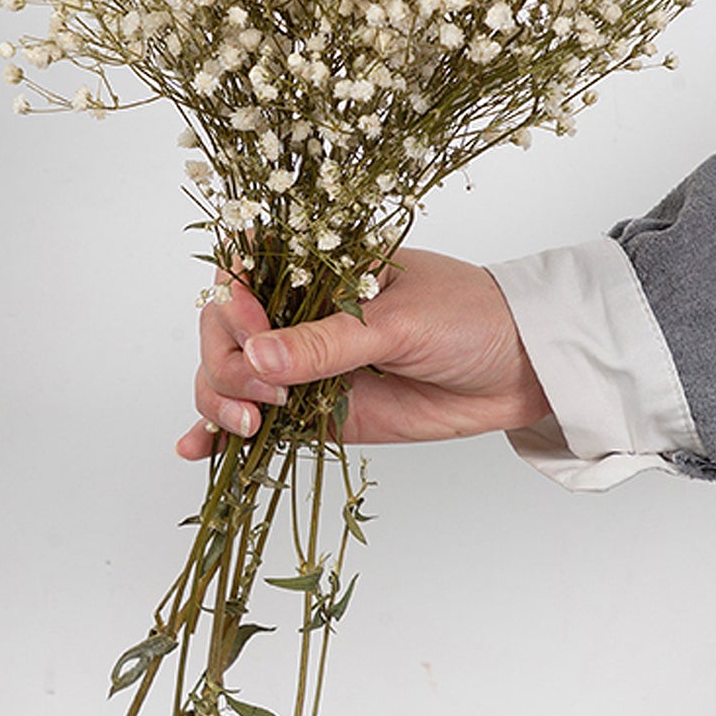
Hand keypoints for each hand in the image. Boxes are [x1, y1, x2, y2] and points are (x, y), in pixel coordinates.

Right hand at [178, 247, 551, 458]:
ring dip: (219, 401)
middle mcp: (300, 311)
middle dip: (226, 364)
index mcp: (317, 265)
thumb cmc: (468, 317)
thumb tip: (257, 358)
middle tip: (267, 397)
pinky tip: (195, 449)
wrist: (520, 369)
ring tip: (250, 428)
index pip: (241, 270)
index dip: (230, 298)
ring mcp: (304, 363)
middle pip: (223, 330)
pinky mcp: (318, 410)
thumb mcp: (398, 322)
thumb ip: (328, 344)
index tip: (253, 328)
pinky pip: (258, 421)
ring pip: (230, 377)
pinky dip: (220, 434)